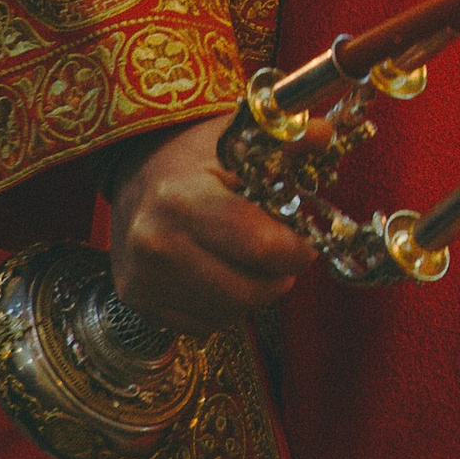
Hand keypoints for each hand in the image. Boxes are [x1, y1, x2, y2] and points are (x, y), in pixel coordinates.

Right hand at [107, 117, 312, 334]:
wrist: (133, 176)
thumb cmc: (192, 158)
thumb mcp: (236, 137)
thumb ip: (286, 139)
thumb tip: (325, 134)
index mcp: (182, 199)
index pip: (258, 246)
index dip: (295, 251)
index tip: (304, 243)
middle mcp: (155, 244)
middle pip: (249, 290)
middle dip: (278, 277)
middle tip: (281, 256)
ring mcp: (142, 279)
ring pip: (230, 313)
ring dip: (252, 293)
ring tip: (246, 260)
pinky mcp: (137, 302)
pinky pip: (205, 324)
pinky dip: (224, 306)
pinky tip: (218, 273)